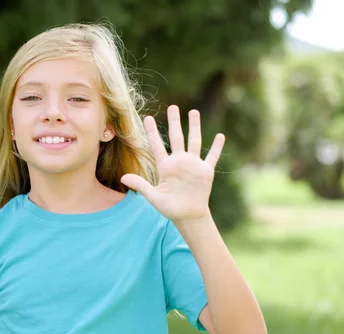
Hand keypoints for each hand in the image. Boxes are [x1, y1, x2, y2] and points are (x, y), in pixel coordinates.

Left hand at [120, 105, 224, 222]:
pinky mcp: (205, 171)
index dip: (152, 132)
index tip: (147, 117)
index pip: (157, 145)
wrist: (188, 216)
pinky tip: (220, 136)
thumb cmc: (170, 208)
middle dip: (174, 122)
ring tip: (193, 112)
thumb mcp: (153, 196)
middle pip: (176, 137)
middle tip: (172, 107)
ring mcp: (193, 165)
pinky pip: (212, 156)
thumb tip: (123, 177)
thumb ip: (140, 185)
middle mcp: (179, 162)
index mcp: (165, 166)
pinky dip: (217, 147)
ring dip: (194, 127)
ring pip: (194, 141)